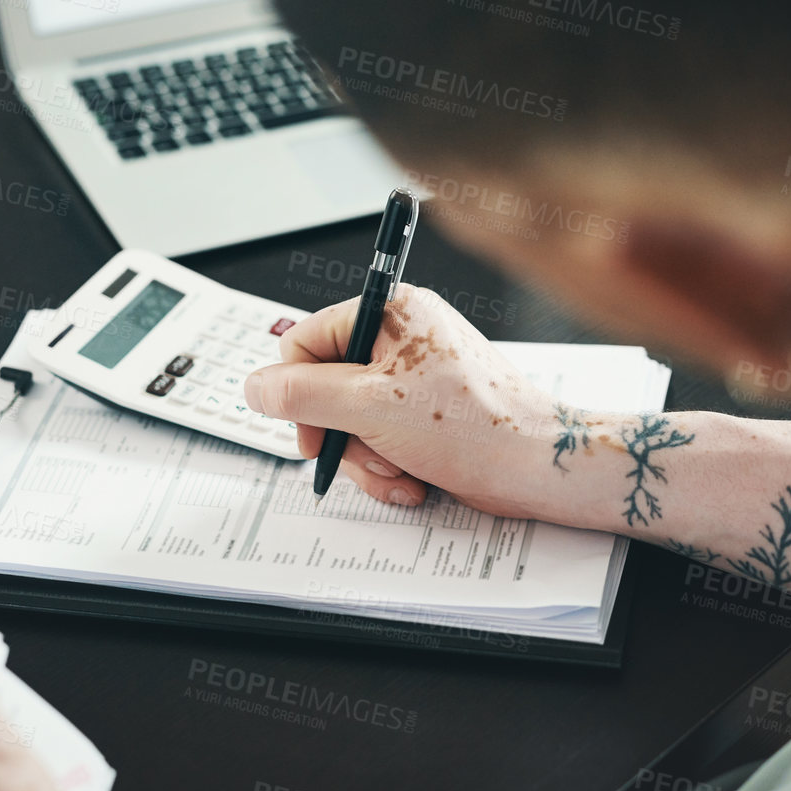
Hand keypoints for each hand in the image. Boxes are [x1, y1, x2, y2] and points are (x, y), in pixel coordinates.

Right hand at [245, 285, 555, 516]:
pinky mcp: (425, 413)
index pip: (307, 340)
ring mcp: (414, 377)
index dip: (298, 391)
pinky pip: (379, 438)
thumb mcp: (367, 406)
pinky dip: (389, 466)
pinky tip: (414, 479)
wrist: (534, 466)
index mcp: (391, 311)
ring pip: (349, 420)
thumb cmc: (473, 424)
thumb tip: (256, 387)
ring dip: (367, 458)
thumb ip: (300, 395)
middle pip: (325, 387)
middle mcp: (402, 337)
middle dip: (341, 434)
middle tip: (364, 451)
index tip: (310, 430)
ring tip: (401, 468)